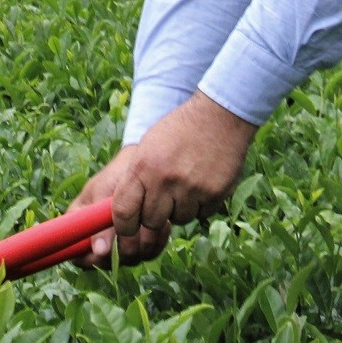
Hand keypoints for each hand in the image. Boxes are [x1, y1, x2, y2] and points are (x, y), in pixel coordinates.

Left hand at [69, 93, 257, 265]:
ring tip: (186, 182)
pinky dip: (201, 203)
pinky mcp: (214, 194)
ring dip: (180, 208)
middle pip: (152, 222)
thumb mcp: (147, 147)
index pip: (123, 212)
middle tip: (164, 198)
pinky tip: (203, 181)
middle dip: (155, 216)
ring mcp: (191, 189)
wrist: (218, 115)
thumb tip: (125, 212)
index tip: (129, 227)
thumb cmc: (178, 130)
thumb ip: (136, 179)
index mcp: (142, 167)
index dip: (124, 226)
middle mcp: (164, 180)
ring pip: (179, 219)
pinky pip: (201, 213)